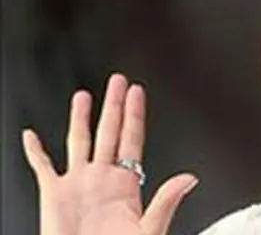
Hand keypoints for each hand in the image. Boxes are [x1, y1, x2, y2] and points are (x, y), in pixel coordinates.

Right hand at [22, 73, 198, 234]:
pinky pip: (42, 168)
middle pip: (108, 131)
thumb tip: (190, 178)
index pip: (132, 138)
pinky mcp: (54, 196)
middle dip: (113, 105)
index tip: (137, 91)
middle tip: (118, 80)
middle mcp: (102, 178)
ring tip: (83, 95)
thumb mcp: (149, 229)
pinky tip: (30, 136)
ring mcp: (78, 184)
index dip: (135, 113)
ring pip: (78, 142)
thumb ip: (167, 201)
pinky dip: (34, 152)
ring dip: (80, 119)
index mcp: (126, 182)